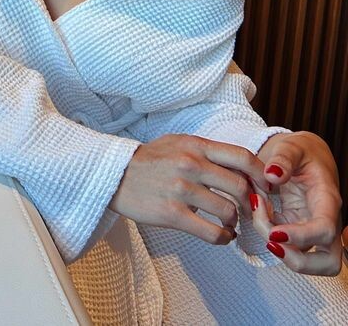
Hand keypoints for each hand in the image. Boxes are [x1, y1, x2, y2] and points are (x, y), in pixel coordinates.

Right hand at [109, 134, 269, 244]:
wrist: (115, 175)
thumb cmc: (149, 160)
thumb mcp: (178, 144)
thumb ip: (207, 152)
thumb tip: (241, 166)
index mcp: (194, 145)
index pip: (242, 157)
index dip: (261, 174)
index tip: (266, 187)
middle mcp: (190, 164)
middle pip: (241, 187)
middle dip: (253, 203)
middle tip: (252, 211)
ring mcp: (181, 189)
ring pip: (228, 211)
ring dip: (235, 221)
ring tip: (231, 223)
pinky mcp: (172, 214)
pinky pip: (211, 232)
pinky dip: (223, 238)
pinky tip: (222, 236)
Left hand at [252, 131, 342, 275]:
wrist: (304, 155)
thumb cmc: (300, 152)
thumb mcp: (292, 147)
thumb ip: (283, 158)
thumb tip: (272, 174)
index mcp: (327, 199)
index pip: (325, 230)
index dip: (301, 237)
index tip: (274, 233)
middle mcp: (325, 221)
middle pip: (328, 263)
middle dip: (296, 260)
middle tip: (269, 239)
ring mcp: (313, 230)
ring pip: (308, 262)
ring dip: (281, 251)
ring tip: (260, 219)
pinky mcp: (299, 231)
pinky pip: (288, 246)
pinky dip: (270, 236)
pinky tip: (259, 210)